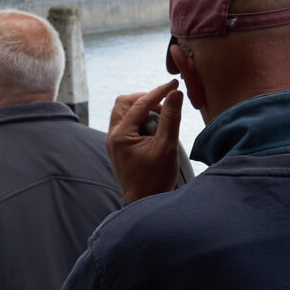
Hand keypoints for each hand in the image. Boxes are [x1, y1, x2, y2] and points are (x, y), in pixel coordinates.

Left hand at [107, 81, 183, 204]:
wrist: (144, 203)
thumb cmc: (155, 179)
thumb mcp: (167, 146)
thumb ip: (171, 118)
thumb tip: (176, 94)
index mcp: (120, 135)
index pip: (140, 104)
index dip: (159, 92)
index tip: (174, 85)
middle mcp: (113, 136)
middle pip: (125, 103)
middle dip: (146, 99)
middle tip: (165, 104)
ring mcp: (114, 142)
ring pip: (124, 113)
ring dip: (143, 110)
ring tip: (162, 120)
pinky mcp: (119, 147)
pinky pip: (127, 124)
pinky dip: (140, 121)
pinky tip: (155, 130)